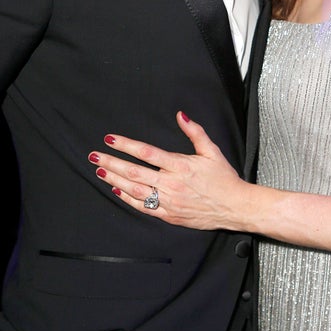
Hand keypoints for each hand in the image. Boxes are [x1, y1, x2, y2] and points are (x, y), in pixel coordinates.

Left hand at [87, 111, 249, 230]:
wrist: (234, 207)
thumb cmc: (224, 179)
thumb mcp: (212, 151)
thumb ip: (195, 132)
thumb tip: (181, 115)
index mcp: (181, 166)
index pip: (147, 152)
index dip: (126, 145)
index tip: (110, 139)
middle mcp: (172, 184)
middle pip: (134, 172)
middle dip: (112, 162)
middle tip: (95, 155)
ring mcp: (169, 201)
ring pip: (135, 190)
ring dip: (114, 179)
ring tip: (100, 170)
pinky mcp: (169, 215)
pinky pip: (144, 207)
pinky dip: (128, 198)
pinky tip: (117, 190)